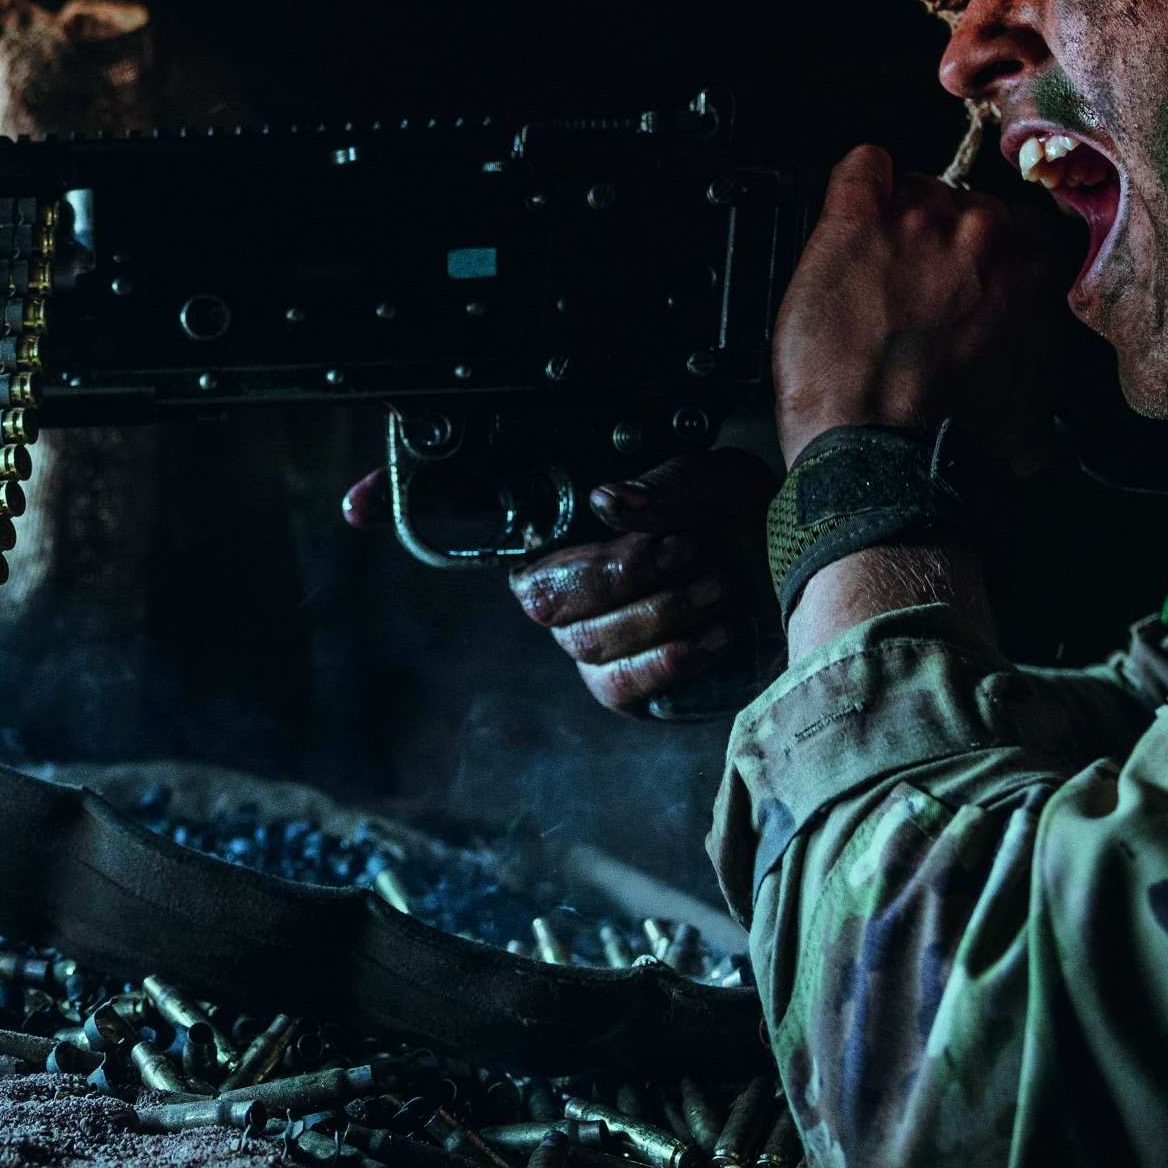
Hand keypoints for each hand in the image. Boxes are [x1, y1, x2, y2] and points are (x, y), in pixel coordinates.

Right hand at [341, 450, 773, 716]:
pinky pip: (618, 688)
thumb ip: (661, 486)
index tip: (357, 505)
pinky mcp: (624, 686)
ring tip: (712, 582)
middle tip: (675, 549)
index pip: (462, 505)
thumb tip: (602, 503)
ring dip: (659, 611)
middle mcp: (558, 573)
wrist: (809, 581)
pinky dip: (669, 657)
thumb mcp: (715, 479)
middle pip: (536, 592)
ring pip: (582, 641)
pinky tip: (709, 629)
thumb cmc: (749, 520)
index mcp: (562, 512)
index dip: (397, 499)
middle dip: (611, 573)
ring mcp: (586, 633)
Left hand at [773, 144, 1069, 463]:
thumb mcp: (1034, 414)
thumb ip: (1041, 365)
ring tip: (877, 270)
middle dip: (943, 242)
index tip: (970, 280)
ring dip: (898, 221)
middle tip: (916, 289)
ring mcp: (920, 224)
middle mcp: (986, 235)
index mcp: (1036, 273)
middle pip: (966, 206)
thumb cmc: (955, 443)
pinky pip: (861, 170)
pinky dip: (861, 179)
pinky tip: (857, 202)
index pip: (1022, 231)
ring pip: (914, 190)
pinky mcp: (855, 226)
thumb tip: (1038, 383)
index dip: (990, 258)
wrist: (887, 457)